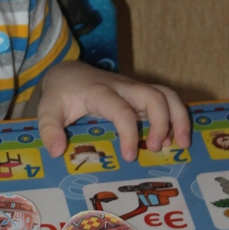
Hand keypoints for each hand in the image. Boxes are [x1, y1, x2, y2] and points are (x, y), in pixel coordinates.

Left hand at [37, 61, 190, 161]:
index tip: (129, 156)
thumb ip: (49, 129)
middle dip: (163, 122)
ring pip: (167, 94)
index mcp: (100, 92)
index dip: (129, 132)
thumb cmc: (60, 93)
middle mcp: (123, 87)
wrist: (69, 73)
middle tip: (159, 149)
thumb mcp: (48, 109)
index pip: (121, 109)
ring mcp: (134, 89)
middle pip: (155, 96)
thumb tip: (57, 152)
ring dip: (179, 118)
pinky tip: (174, 140)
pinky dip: (176, 118)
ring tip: (181, 145)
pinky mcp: (140, 95)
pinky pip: (166, 100)